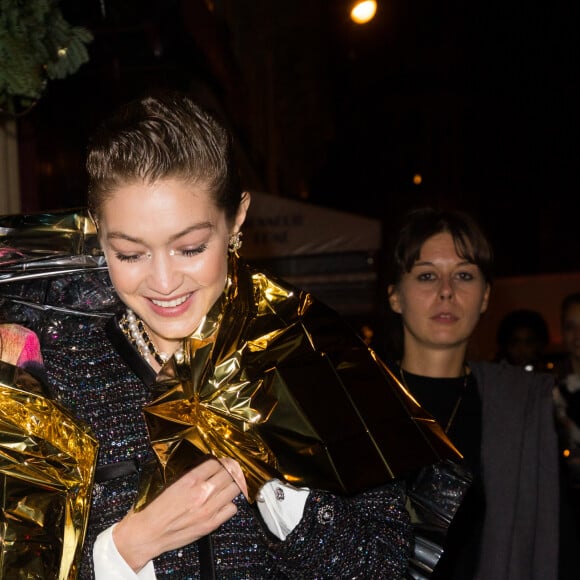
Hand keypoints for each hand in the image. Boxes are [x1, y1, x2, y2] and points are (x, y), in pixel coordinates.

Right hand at [113, 457, 241, 571]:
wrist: (146, 534)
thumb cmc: (152, 508)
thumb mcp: (168, 481)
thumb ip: (188, 472)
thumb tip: (202, 464)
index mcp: (190, 480)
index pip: (217, 462)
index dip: (221, 459)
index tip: (222, 459)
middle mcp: (202, 493)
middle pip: (229, 473)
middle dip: (231, 469)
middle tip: (230, 469)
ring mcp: (209, 509)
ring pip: (235, 489)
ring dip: (233, 484)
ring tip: (228, 483)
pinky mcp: (211, 524)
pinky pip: (232, 509)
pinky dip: (230, 504)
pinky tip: (223, 502)